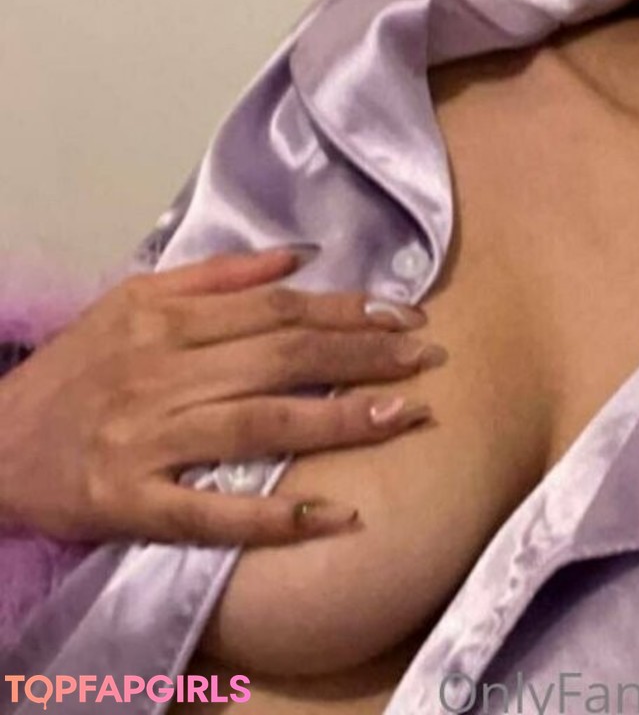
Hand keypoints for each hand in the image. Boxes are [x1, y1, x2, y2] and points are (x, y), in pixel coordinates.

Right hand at [0, 247, 445, 546]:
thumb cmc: (76, 368)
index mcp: (167, 320)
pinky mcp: (130, 503)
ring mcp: (148, 440)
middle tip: (428, 358)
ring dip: (337, 420)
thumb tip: (301, 255)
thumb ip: (220, 276)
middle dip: (361, 356)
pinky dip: (272, 517)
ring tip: (403, 415)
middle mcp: (162, 373)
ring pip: (258, 424)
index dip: (346, 312)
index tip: (406, 316)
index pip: (276, 310)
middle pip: (279, 358)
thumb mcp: (135, 299)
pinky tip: (333, 515)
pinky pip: (209, 513)